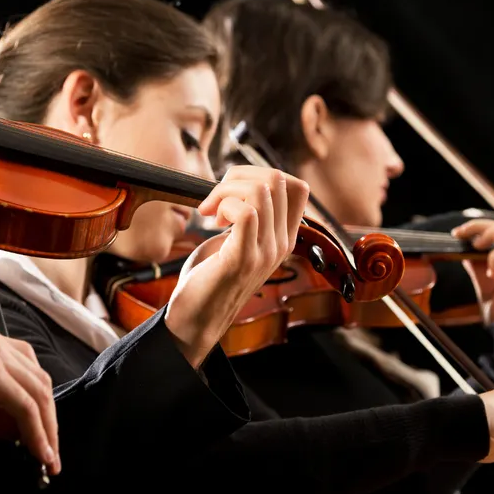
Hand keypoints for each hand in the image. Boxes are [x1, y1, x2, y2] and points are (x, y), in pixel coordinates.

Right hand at [0, 325, 59, 474]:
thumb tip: (14, 433)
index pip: (29, 374)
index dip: (41, 407)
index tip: (44, 437)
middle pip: (40, 383)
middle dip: (50, 422)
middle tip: (51, 455)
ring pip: (37, 393)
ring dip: (47, 429)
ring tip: (48, 459)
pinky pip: (23, 404)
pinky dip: (36, 430)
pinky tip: (37, 451)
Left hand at [164, 166, 309, 367]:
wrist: (195, 319)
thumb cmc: (209, 277)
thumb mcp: (236, 240)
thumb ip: (245, 216)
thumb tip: (239, 183)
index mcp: (283, 238)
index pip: (298, 187)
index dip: (262, 174)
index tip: (233, 189)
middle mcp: (281, 244)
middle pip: (279, 180)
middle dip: (239, 175)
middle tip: (215, 196)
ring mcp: (265, 252)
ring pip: (262, 190)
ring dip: (227, 189)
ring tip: (211, 209)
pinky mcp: (243, 259)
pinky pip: (245, 213)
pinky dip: (223, 205)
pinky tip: (211, 221)